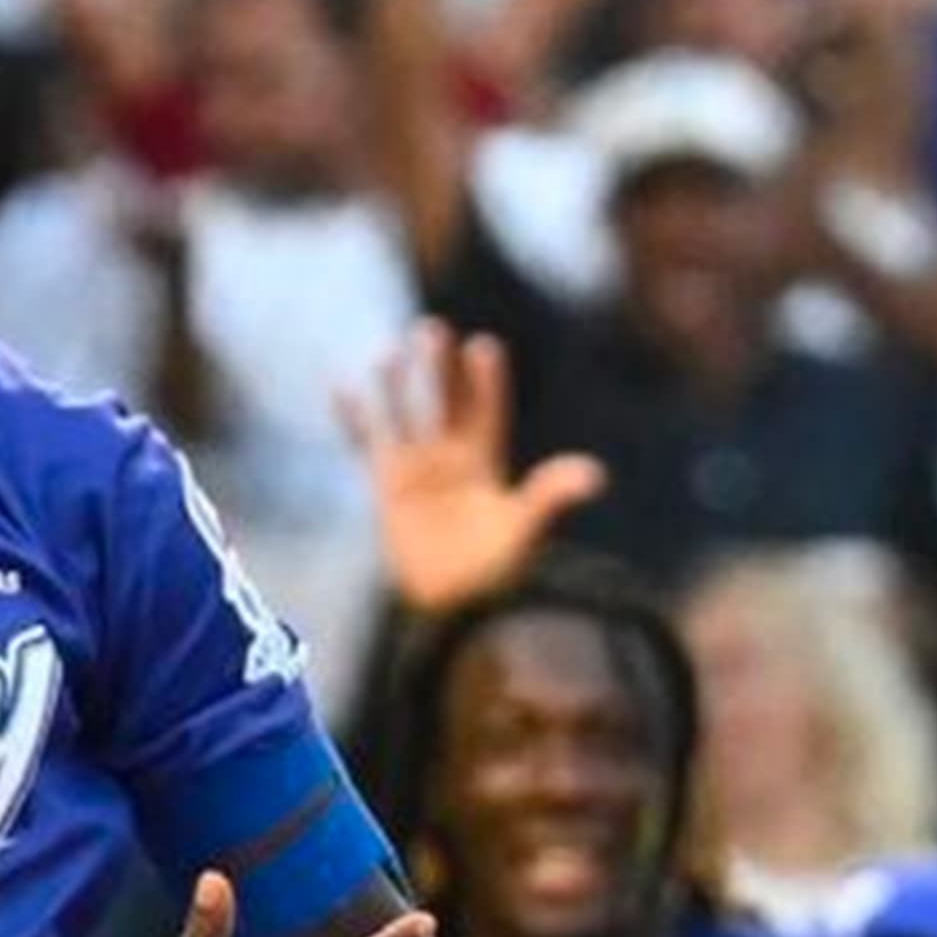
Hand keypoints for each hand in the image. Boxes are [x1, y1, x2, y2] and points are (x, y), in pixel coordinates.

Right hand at [339, 320, 602, 612]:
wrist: (454, 607)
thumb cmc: (496, 572)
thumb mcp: (526, 529)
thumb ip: (551, 496)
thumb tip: (595, 475)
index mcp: (489, 464)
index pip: (486, 412)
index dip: (485, 381)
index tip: (483, 346)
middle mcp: (453, 459)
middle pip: (444, 403)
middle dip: (439, 369)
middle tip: (431, 329)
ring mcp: (418, 470)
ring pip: (405, 416)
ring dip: (398, 386)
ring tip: (389, 351)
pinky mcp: (387, 485)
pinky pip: (367, 443)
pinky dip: (355, 417)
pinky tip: (342, 386)